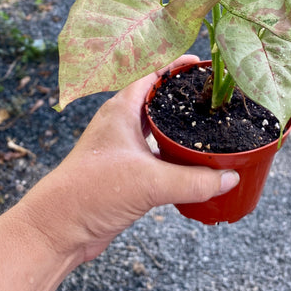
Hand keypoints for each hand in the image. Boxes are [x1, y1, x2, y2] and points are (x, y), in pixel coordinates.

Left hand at [20, 55, 238, 263]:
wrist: (59, 227)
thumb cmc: (92, 191)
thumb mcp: (150, 182)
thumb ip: (194, 180)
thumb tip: (230, 177)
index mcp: (121, 109)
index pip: (152, 73)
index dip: (176, 64)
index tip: (201, 63)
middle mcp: (121, 122)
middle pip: (155, 98)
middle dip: (181, 94)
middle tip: (209, 95)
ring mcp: (121, 146)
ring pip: (155, 126)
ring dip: (177, 125)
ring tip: (205, 124)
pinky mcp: (124, 169)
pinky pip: (155, 152)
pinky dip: (173, 152)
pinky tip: (191, 161)